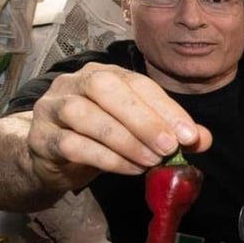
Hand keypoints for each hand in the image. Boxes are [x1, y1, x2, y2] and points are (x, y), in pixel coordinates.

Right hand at [26, 63, 210, 190]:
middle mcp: (74, 83)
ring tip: (151, 161)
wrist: (53, 159)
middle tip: (169, 147)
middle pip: (106, 89)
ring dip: (124, 140)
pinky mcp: (41, 138)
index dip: (166, 108)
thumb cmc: (101, 138)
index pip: (138, 83)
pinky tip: (130, 169)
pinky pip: (72, 144)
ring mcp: (53, 108)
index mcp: (104, 74)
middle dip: (143, 119)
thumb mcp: (139, 131)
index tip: (189, 135)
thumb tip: (202, 139)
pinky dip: (106, 158)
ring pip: (84, 115)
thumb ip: (170, 131)